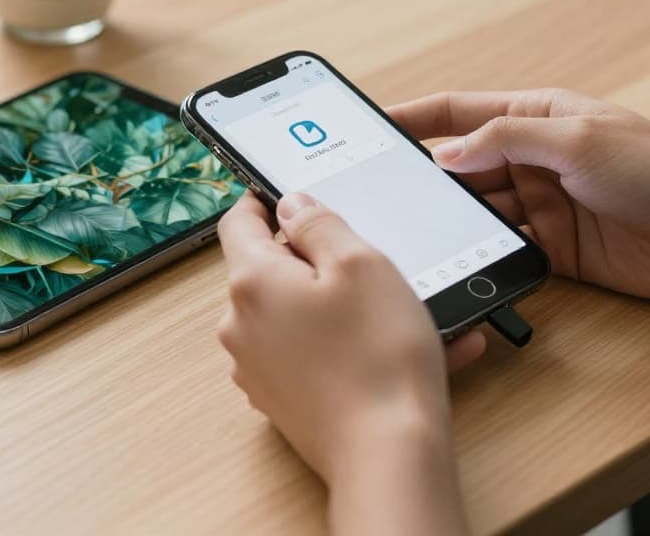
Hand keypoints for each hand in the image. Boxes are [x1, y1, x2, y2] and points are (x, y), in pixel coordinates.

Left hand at [217, 192, 478, 534]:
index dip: (264, 200)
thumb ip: (320, 223)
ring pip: (300, 316)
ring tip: (410, 313)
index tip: (289, 195)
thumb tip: (292, 204)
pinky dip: (353, 346)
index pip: (239, 222)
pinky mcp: (282, 399)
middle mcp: (241, 325)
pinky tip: (408, 349)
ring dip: (347, 307)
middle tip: (372, 263)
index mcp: (252, 282)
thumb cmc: (377, 356)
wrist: (387, 454)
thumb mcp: (360, 262)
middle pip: (271, 271)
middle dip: (318, 261)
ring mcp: (258, 367)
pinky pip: (316, 354)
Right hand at [388, 89, 649, 301]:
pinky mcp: (556, 250)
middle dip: (424, 179)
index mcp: (538, 116)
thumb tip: (447, 154)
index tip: (370, 125)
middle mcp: (535, 159)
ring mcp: (544, 206)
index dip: (414, 118)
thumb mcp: (577, 140)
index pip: (459, 112)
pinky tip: (460, 260)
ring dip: (451, 221)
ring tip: (414, 232)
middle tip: (381, 195)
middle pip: (461, 167)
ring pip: (477, 212)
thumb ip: (506, 140)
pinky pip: (503, 250)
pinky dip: (481, 255)